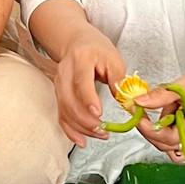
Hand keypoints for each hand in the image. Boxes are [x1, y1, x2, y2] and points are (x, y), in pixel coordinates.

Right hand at [50, 24, 127, 145]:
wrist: (76, 42)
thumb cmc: (97, 49)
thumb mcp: (113, 58)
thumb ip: (118, 79)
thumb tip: (126, 101)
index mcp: (80, 59)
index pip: (81, 81)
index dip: (88, 98)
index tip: (98, 113)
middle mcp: (65, 73)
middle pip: (69, 100)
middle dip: (86, 120)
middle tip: (104, 131)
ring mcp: (58, 85)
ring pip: (65, 111)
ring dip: (81, 128)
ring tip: (100, 135)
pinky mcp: (58, 95)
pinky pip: (61, 116)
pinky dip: (70, 130)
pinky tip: (81, 141)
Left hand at [135, 69, 184, 163]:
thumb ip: (161, 96)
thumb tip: (139, 102)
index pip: (168, 138)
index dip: (149, 129)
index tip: (139, 117)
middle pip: (167, 146)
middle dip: (152, 130)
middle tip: (147, 112)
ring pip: (171, 148)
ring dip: (162, 133)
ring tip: (169, 112)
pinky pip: (179, 147)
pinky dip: (171, 136)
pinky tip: (175, 120)